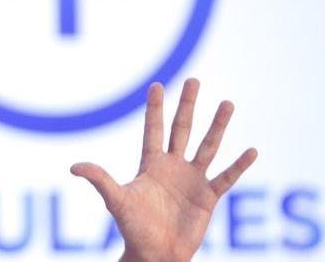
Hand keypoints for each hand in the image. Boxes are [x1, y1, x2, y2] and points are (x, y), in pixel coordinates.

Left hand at [70, 78, 257, 261]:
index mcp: (151, 164)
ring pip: (207, 146)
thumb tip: (73, 167)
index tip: (157, 84)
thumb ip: (100, 180)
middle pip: (182, 129)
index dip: (155, 108)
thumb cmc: (133, 228)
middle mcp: (172, 167)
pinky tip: (251, 150)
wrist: (154, 254)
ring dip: (218, 126)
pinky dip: (239, 165)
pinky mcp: (208, 197)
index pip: (153, 129)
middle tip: (193, 80)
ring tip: (227, 103)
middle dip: (188, 105)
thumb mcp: (116, 201)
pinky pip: (226, 177)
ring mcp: (192, 180)